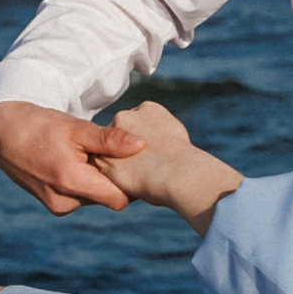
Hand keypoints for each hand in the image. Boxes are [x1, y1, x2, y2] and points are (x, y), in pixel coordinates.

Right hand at [0, 98, 182, 217]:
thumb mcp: (76, 128)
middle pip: (108, 198)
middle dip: (115, 180)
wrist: (4, 135)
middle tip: (118, 156)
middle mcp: (64, 202)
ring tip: (95, 157)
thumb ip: (109, 139)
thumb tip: (141, 145)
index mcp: (71, 182)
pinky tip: (83, 163)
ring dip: (99, 181)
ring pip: (95, 198)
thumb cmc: (41, 127)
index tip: (137, 164)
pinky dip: (86, 183)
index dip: (131, 183)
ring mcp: (57, 206)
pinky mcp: (54, 205)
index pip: (119, 198)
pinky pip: (81, 198)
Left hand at [103, 102, 242, 227]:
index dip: (142, 143)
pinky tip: (130, 185)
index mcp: (148, 108)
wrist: (180, 172)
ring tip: (139, 178)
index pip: (136, 123)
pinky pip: (104, 169)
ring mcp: (112, 136)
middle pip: (119, 135)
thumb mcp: (177, 137)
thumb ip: (162, 135)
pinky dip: (114, 178)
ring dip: (119, 164)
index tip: (156, 155)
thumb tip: (164, 145)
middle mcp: (127, 116)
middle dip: (126, 151)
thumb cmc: (187, 161)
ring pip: (109, 152)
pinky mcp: (104, 158)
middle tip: (146, 169)